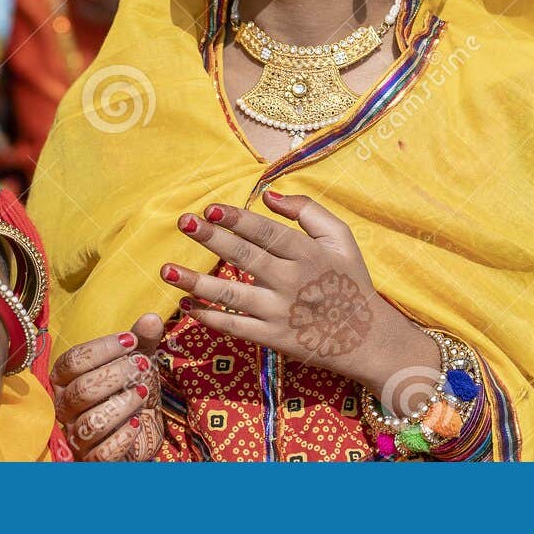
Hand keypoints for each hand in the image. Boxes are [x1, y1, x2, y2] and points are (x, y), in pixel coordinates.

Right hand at [50, 314, 165, 459]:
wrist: (141, 429)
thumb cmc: (130, 389)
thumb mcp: (137, 361)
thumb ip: (142, 340)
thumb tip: (152, 318)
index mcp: (66, 380)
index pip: (72, 361)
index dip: (102, 349)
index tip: (131, 340)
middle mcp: (64, 408)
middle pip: (82, 390)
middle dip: (116, 375)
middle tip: (142, 366)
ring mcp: (76, 436)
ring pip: (92, 422)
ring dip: (122, 405)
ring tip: (142, 393)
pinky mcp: (92, 460)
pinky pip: (102, 453)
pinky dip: (123, 437)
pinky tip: (137, 423)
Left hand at [159, 192, 436, 408]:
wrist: (368, 339)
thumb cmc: (351, 282)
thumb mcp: (341, 238)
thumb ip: (308, 211)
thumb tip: (269, 194)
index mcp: (308, 254)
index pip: (267, 232)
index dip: (238, 219)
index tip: (211, 208)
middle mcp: (292, 282)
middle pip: (245, 257)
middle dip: (212, 239)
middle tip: (184, 222)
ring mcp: (280, 312)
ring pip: (231, 295)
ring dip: (196, 281)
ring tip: (166, 269)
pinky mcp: (273, 338)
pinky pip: (234, 327)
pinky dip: (208, 317)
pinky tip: (186, 304)